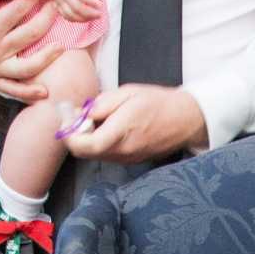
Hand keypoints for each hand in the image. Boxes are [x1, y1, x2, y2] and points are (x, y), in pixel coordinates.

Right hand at [45, 0, 103, 22]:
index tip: (100, 5)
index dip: (92, 2)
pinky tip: (83, 18)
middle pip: (77, 7)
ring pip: (70, 14)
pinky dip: (74, 19)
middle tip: (99, 14)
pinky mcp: (58, 3)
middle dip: (90, 13)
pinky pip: (64, 15)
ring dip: (83, 19)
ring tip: (93, 17)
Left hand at [61, 85, 207, 163]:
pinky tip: (106, 126)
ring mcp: (127, 158)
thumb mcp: (128, 93)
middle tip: (76, 114)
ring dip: (86, 138)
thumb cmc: (159, 103)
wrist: (186, 120)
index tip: (68, 117)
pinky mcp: (130, 160)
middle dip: (74, 134)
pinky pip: (106, 154)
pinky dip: (98, 141)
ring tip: (94, 118)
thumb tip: (80, 114)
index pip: (85, 145)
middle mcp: (123, 151)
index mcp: (122, 132)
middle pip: (84, 152)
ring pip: (93, 154)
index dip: (69, 134)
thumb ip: (102, 104)